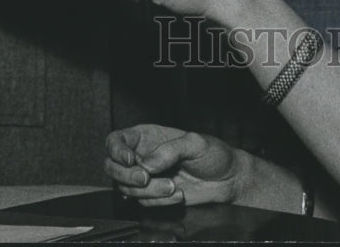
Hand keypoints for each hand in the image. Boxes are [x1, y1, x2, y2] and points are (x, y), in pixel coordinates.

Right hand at [105, 124, 242, 207]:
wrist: (227, 181)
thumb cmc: (213, 154)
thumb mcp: (194, 143)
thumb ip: (169, 150)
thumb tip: (146, 164)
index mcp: (147, 137)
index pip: (116, 140)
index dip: (116, 151)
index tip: (130, 160)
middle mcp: (142, 156)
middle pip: (112, 167)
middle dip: (127, 176)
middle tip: (145, 178)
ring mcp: (146, 178)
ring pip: (128, 188)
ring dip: (149, 192)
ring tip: (173, 186)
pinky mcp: (153, 197)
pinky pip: (143, 203)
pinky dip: (158, 202)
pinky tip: (178, 194)